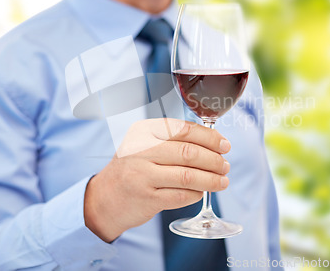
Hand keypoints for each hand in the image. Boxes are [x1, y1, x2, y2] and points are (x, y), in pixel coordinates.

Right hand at [83, 118, 230, 242]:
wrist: (103, 199)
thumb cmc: (132, 169)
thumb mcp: (144, 145)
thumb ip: (173, 139)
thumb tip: (214, 140)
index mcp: (142, 132)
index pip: (183, 130)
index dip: (209, 137)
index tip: (224, 145)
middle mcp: (140, 151)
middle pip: (188, 153)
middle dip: (214, 160)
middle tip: (226, 166)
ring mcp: (142, 176)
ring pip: (188, 176)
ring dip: (211, 179)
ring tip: (222, 181)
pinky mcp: (147, 199)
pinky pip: (181, 195)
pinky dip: (197, 194)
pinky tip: (202, 192)